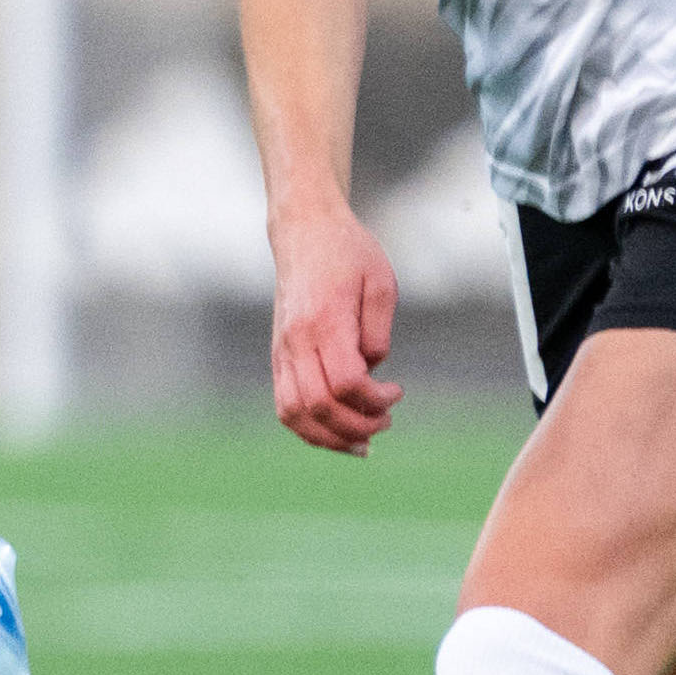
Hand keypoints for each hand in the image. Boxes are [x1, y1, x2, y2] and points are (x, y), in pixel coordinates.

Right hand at [266, 198, 402, 453]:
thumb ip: (378, 332)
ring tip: (360, 442)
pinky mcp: (278, 356)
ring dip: (328, 437)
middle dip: (356, 426)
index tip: (398, 391)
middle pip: (318, 406)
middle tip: (386, 421)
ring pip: (293, 413)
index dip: (375, 399)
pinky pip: (284, 405)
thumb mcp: (381, 283)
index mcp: (323, 321)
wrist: (303, 232)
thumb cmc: (348, 254)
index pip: (346, 382)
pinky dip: (308, 428)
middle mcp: (295, 341)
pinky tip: (335, 432)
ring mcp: (281, 350)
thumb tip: (372, 371)